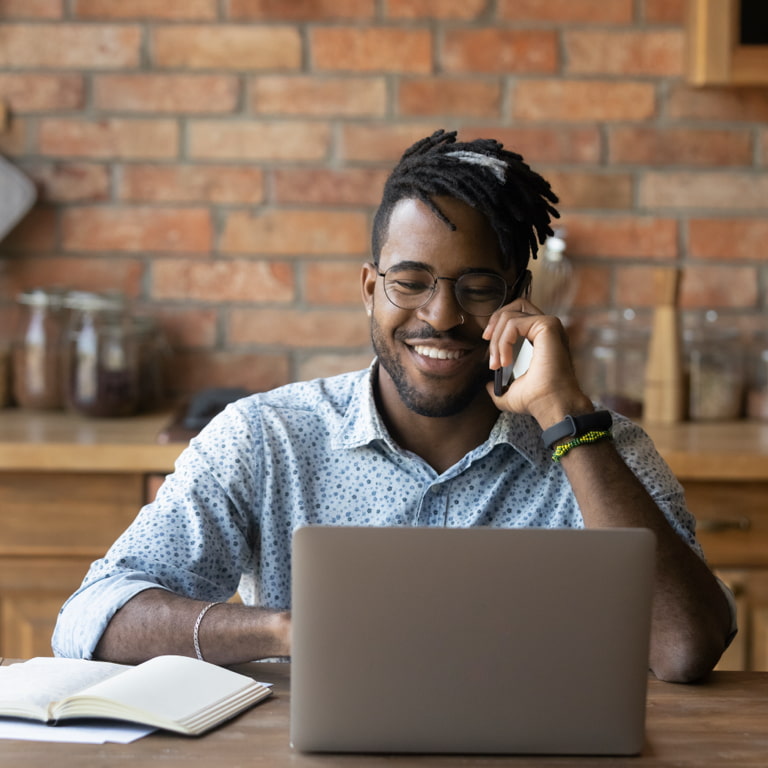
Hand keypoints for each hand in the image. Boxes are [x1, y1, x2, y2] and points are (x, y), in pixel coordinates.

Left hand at [482, 298, 591, 428]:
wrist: (551, 406)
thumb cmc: (537, 401)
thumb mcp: (510, 393)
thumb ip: (499, 387)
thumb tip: (489, 386)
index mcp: (541, 339)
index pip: (518, 315)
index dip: (499, 324)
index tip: (488, 343)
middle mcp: (547, 330)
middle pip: (516, 305)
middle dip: (495, 320)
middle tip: (487, 340)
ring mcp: (549, 326)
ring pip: (511, 315)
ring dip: (497, 339)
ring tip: (498, 362)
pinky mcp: (548, 326)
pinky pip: (514, 323)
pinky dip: (503, 342)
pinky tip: (505, 361)